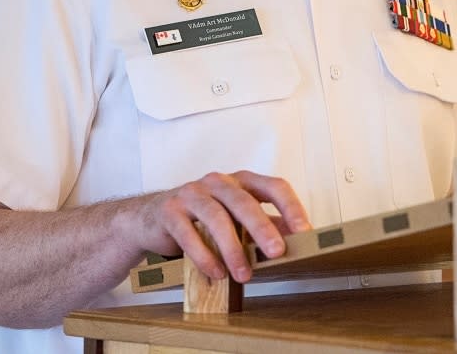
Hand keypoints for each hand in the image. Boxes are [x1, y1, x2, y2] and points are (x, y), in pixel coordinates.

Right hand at [147, 171, 310, 282]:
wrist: (151, 218)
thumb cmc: (202, 218)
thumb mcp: (237, 219)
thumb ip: (266, 225)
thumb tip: (298, 240)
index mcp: (242, 182)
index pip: (273, 186)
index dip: (291, 207)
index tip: (304, 231)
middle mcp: (218, 182)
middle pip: (244, 201)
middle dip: (262, 228)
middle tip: (277, 252)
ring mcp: (192, 193)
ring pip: (216, 217)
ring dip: (232, 248)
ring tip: (244, 274)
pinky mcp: (170, 210)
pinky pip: (188, 233)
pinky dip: (204, 255)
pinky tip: (215, 272)